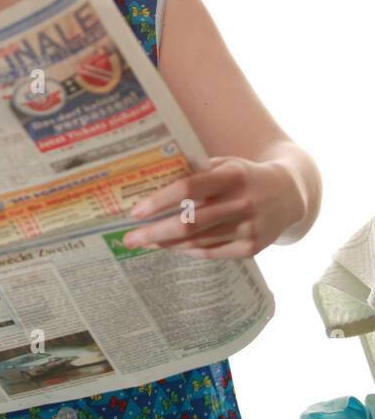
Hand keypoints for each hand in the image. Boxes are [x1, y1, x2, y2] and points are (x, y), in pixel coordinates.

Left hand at [122, 156, 304, 259]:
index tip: (136, 211)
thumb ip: (195, 173)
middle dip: (154, 233)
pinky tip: (170, 246)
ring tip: (144, 242)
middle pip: (189, 223)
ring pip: (197, 242)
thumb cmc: (245, 176)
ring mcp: (249, 228)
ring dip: (166, 244)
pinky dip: (186, 250)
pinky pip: (210, 252)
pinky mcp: (252, 248)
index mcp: (233, 176)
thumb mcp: (225, 165)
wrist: (290, 194)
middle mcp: (243, 203)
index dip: (159, 201)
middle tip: (128, 238)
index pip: (188, 189)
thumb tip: (150, 185)